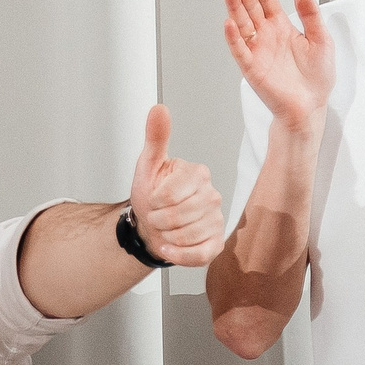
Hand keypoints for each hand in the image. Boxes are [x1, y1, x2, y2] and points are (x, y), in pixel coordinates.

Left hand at [127, 105, 223, 267]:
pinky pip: (199, 255)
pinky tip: (168, 247)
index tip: (153, 198)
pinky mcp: (215, 243)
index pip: (173, 192)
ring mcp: (216, 220)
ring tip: (164, 228)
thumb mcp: (148, 164)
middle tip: (157, 215)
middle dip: (159, 219)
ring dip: (166, 235)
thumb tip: (159, 109)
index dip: (156, 200)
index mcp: (197, 174)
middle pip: (179, 215)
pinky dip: (178, 254)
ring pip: (187, 235)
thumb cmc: (152, 195)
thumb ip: (155, 138)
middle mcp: (211, 195)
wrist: (150, 224)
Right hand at [221, 0, 333, 133]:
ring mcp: (257, 50)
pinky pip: (240, 50)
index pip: (267, 0)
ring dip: (234, 6)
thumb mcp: (321, 39)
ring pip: (242, 23)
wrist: (311, 105)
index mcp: (282, 26)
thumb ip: (311, 14)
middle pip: (251, 7)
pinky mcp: (252, 68)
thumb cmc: (316, 76)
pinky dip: (233, 37)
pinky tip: (229, 23)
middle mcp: (266, 35)